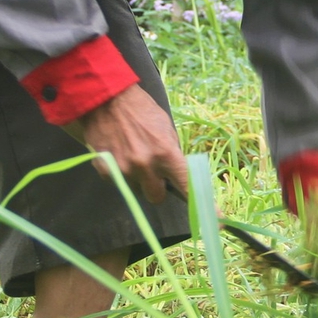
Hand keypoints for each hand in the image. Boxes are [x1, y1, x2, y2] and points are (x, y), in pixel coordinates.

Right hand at [63, 86, 187, 202]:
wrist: (107, 98)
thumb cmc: (140, 109)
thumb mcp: (165, 127)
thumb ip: (171, 153)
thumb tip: (177, 174)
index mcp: (166, 153)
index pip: (185, 185)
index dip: (196, 201)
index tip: (212, 219)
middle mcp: (145, 166)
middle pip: (156, 197)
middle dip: (156, 187)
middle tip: (152, 172)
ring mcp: (124, 170)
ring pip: (136, 190)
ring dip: (137, 180)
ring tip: (132, 156)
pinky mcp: (105, 170)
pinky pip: (118, 182)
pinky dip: (120, 173)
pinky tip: (118, 153)